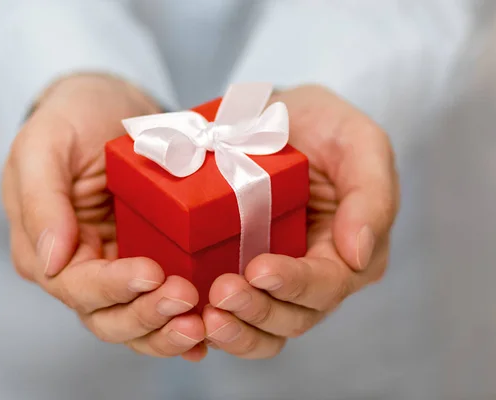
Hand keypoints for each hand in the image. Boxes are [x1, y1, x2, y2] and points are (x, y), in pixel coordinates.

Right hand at [2, 74, 205, 360]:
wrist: (108, 103)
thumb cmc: (71, 118)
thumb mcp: (44, 145)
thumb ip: (41, 202)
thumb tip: (51, 262)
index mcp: (44, 249)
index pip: (76, 286)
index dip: (113, 287)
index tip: (152, 273)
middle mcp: (79, 268)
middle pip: (107, 316)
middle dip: (146, 315)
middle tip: (187, 300)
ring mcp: (116, 268)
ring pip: (136, 321)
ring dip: (166, 331)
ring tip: (202, 325)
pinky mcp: (150, 259)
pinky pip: (161, 301)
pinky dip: (181, 321)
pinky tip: (209, 329)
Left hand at [204, 85, 399, 357]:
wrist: (269, 115)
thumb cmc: (319, 124)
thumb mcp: (357, 141)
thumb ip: (372, 192)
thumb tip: (359, 254)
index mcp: (350, 251)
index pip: (327, 283)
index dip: (294, 284)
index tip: (258, 269)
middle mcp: (315, 275)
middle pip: (293, 316)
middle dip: (258, 310)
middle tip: (221, 293)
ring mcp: (275, 280)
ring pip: (264, 328)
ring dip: (236, 329)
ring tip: (204, 316)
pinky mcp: (240, 276)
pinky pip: (234, 316)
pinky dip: (217, 327)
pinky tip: (192, 320)